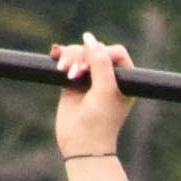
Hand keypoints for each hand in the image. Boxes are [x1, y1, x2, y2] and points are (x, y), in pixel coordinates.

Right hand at [52, 35, 134, 163]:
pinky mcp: (73, 81)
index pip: (116, 52)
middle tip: (75, 73)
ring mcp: (91, 78)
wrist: (81, 142)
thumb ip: (100, 63)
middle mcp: (109, 77)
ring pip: (79, 52)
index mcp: (125, 79)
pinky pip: (67, 60)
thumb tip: (89, 38)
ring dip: (70, 57)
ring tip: (64, 71)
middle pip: (95, 49)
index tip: (90, 68)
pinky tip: (55, 59)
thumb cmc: (100, 119)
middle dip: (82, 56)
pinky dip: (61, 57)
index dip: (102, 53)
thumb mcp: (105, 89)